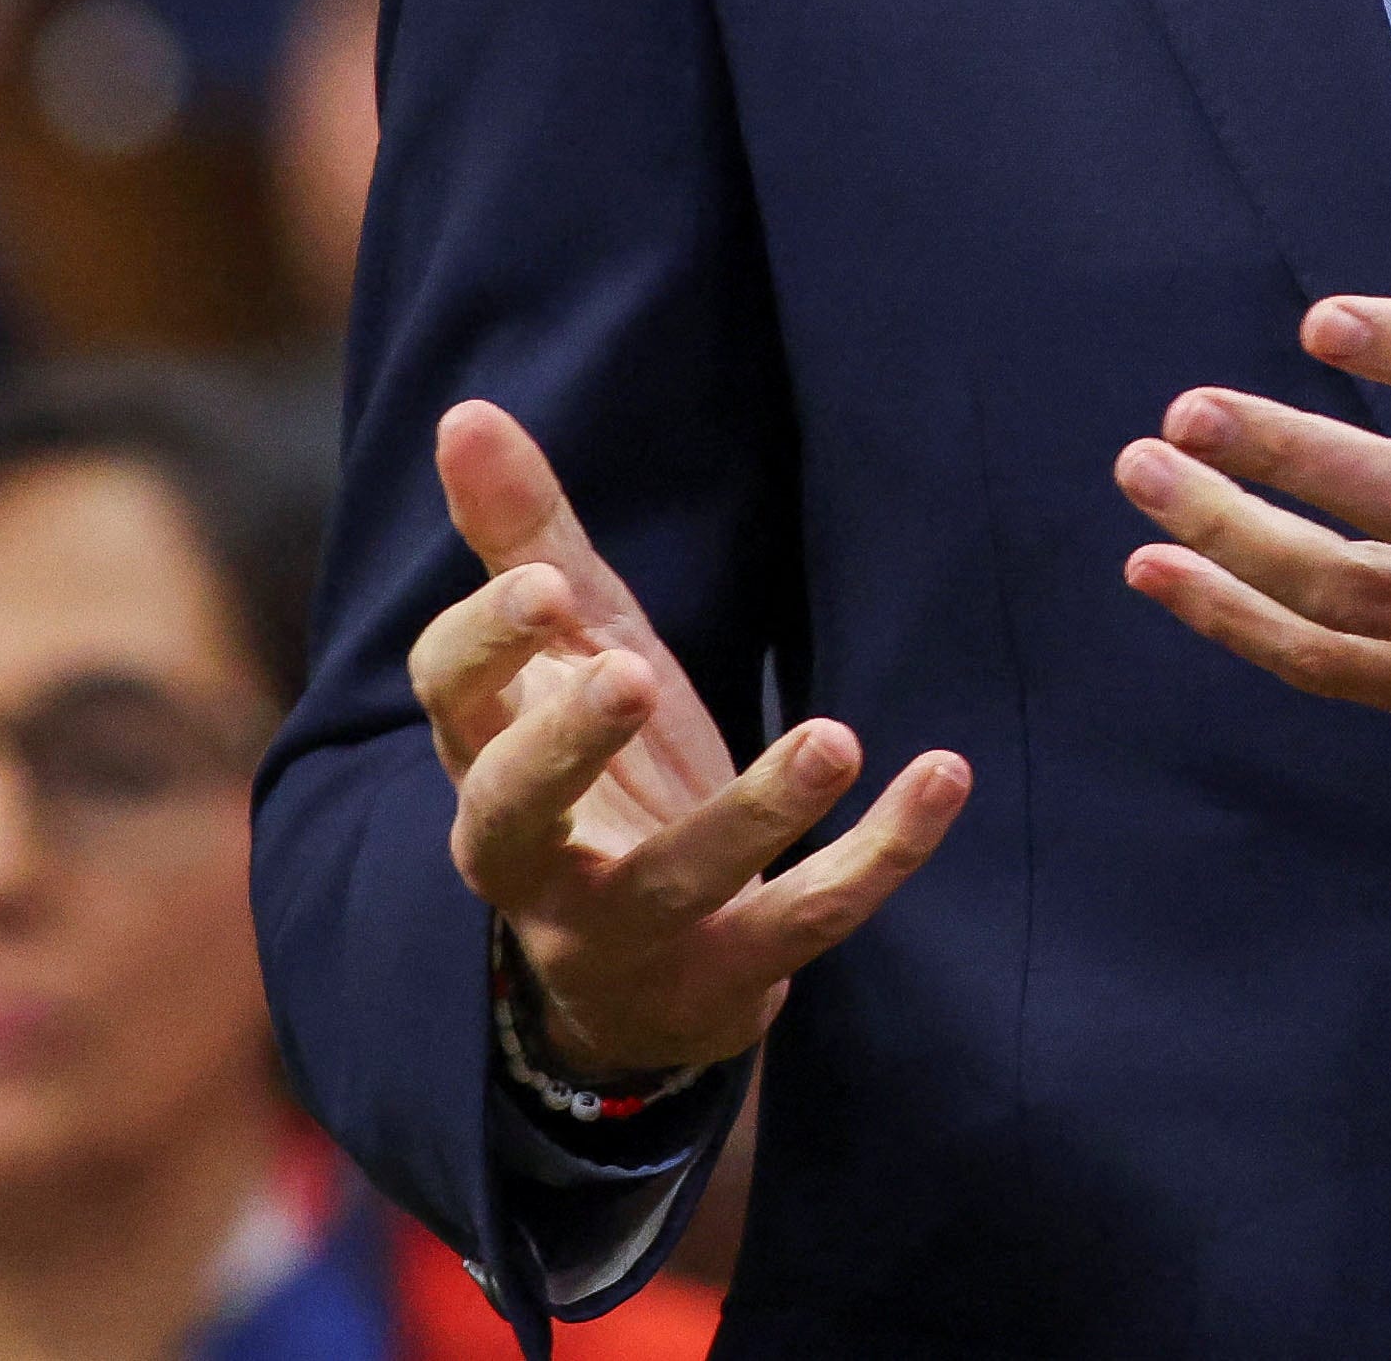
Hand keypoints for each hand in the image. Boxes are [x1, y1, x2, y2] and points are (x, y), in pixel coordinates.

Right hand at [412, 401, 971, 1079]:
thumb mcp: (570, 656)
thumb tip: (464, 408)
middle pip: (514, 813)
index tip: (544, 586)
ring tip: (833, 736)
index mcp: (486, 761)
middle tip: (630, 672)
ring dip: (757, 813)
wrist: (643, 980)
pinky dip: (878, 858)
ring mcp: (628, 932)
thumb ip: (523, 540)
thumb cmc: (600, 776)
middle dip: (567, 745)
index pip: (448, 700)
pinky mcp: (727, 978)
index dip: (485, 644)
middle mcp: (532, 861)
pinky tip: (942, 775)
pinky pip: (805, 922)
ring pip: (677, 882)